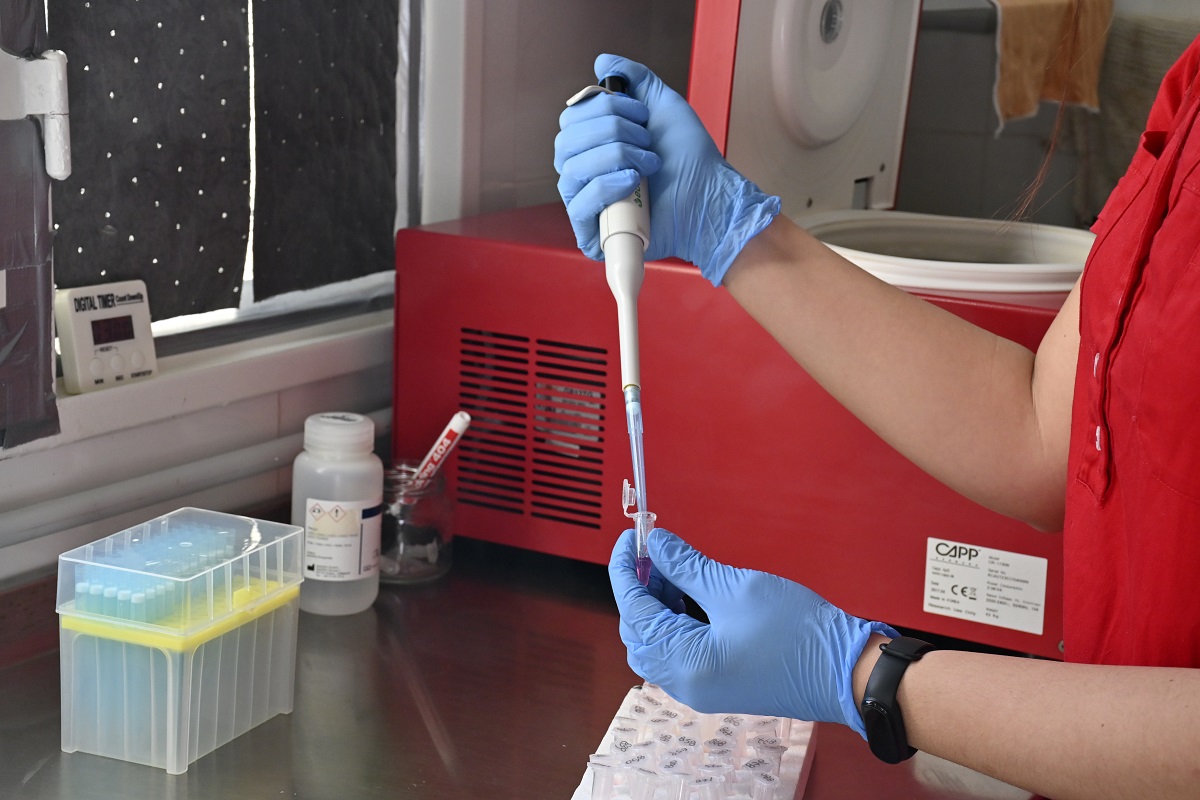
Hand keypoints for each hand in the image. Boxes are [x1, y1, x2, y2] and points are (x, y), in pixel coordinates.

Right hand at [554, 54, 780, 285]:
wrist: (710, 198)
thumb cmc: (691, 158)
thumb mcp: (662, 105)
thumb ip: (633, 79)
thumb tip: (602, 60)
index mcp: (595, 145)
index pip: (571, 120)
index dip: (602, 108)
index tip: (641, 114)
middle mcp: (586, 174)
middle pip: (565, 142)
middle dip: (610, 131)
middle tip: (647, 139)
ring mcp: (589, 205)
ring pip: (571, 170)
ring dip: (615, 156)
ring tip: (649, 163)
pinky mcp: (594, 234)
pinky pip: (578, 205)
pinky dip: (605, 186)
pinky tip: (632, 181)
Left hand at [609, 527, 895, 736]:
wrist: (847, 671)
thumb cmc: (800, 635)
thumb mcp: (735, 589)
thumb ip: (687, 567)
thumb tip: (657, 546)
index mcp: (685, 665)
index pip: (634, 613)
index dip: (626, 571)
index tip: (630, 540)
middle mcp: (687, 685)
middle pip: (638, 633)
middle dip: (641, 589)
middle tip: (654, 552)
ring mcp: (702, 687)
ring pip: (657, 643)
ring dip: (659, 604)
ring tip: (676, 568)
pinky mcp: (718, 683)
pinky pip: (680, 651)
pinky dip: (677, 620)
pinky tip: (692, 593)